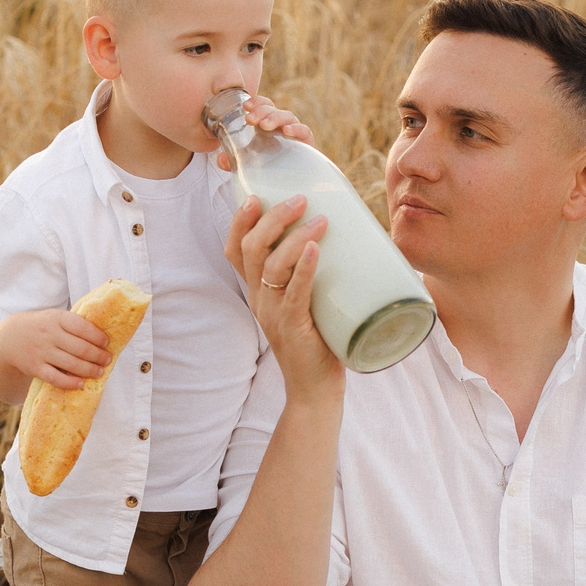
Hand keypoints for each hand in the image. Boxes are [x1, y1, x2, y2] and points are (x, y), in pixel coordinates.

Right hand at [6, 307, 111, 391]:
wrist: (9, 338)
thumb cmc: (41, 327)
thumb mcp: (54, 317)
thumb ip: (73, 324)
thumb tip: (102, 337)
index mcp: (56, 318)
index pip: (82, 327)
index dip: (98, 337)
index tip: (106, 343)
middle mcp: (49, 334)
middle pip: (81, 348)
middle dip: (98, 356)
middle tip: (107, 360)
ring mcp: (41, 352)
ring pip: (71, 364)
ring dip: (90, 370)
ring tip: (99, 372)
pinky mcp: (35, 368)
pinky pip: (56, 378)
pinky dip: (70, 383)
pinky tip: (81, 384)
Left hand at [211, 93, 313, 170]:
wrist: (290, 189)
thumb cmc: (269, 172)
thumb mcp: (247, 166)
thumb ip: (233, 161)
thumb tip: (221, 159)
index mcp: (268, 127)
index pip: (264, 106)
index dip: (256, 102)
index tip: (245, 106)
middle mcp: (282, 127)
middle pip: (274, 110)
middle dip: (262, 111)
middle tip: (250, 119)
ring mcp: (295, 135)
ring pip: (288, 117)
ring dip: (275, 117)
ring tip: (265, 125)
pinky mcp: (307, 146)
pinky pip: (305, 132)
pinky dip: (297, 129)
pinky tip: (287, 131)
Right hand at [225, 192, 339, 400]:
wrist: (314, 389)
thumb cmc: (318, 341)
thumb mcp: (308, 301)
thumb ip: (315, 275)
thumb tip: (350, 237)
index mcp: (258, 291)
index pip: (235, 250)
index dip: (239, 221)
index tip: (256, 196)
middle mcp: (259, 299)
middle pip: (251, 249)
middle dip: (273, 218)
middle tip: (300, 200)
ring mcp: (272, 313)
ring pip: (270, 265)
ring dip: (293, 237)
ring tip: (320, 220)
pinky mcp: (292, 326)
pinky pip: (293, 292)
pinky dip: (303, 267)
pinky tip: (312, 249)